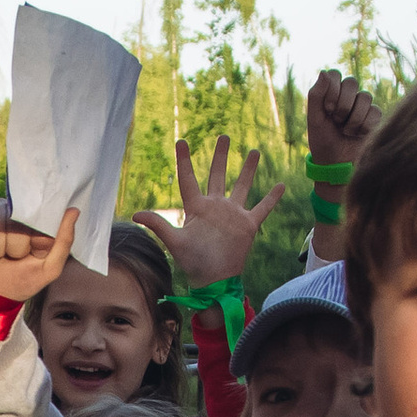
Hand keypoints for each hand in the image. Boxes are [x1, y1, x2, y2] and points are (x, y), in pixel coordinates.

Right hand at [0, 200, 79, 303]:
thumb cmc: (18, 283)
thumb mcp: (47, 269)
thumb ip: (63, 242)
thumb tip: (74, 210)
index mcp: (27, 219)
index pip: (34, 215)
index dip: (31, 239)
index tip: (29, 254)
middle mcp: (4, 211)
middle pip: (11, 221)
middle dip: (11, 248)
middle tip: (7, 258)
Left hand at [133, 136, 284, 295]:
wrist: (214, 280)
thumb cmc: (193, 262)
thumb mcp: (175, 242)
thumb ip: (158, 225)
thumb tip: (134, 214)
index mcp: (196, 208)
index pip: (188, 179)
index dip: (184, 161)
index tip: (181, 141)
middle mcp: (215, 207)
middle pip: (217, 175)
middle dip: (221, 156)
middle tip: (224, 136)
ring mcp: (233, 214)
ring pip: (242, 185)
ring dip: (248, 169)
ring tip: (254, 151)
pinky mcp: (248, 225)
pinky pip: (262, 208)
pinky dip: (272, 198)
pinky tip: (281, 184)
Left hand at [306, 69, 381, 169]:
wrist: (336, 164)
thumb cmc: (322, 140)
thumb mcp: (315, 119)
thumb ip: (316, 95)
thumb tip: (324, 71)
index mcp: (331, 92)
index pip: (335, 74)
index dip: (332, 90)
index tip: (327, 109)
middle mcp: (348, 96)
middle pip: (352, 82)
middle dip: (342, 104)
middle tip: (336, 120)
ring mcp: (362, 105)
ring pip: (365, 97)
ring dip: (353, 118)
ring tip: (346, 131)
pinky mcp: (374, 117)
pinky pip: (375, 111)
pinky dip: (364, 125)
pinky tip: (357, 135)